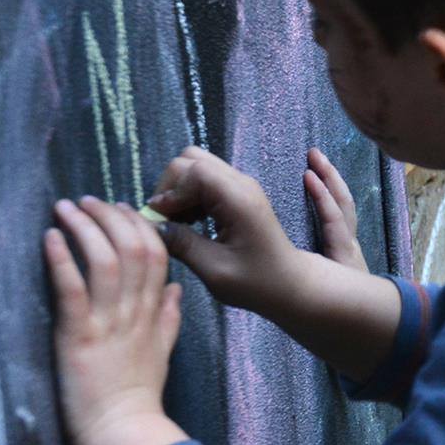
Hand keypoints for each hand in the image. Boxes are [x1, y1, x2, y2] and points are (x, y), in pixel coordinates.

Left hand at [45, 197, 183, 444]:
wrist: (123, 433)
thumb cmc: (137, 398)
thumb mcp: (162, 352)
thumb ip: (170, 317)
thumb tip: (176, 288)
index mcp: (154, 313)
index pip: (156, 254)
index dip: (139, 225)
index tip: (119, 208)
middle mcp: (134, 312)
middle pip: (132, 247)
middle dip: (109, 216)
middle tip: (86, 200)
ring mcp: (108, 323)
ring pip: (104, 260)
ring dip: (84, 228)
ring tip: (65, 208)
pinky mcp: (79, 337)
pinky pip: (72, 289)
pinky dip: (62, 259)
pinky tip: (51, 237)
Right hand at [148, 144, 403, 382]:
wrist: (292, 285)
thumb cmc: (258, 284)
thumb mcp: (214, 270)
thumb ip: (182, 244)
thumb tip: (152, 227)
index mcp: (238, 199)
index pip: (191, 170)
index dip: (169, 192)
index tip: (161, 222)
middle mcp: (241, 183)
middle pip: (191, 159)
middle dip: (170, 186)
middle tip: (166, 223)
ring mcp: (241, 186)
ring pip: (196, 166)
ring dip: (179, 190)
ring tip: (179, 225)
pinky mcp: (239, 194)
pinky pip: (205, 180)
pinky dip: (190, 195)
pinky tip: (191, 224)